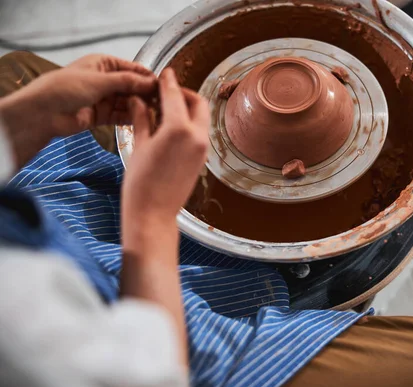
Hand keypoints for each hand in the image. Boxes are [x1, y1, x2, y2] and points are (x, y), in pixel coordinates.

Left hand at [0, 54, 156, 167]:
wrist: (43, 112)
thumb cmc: (66, 88)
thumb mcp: (100, 80)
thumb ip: (128, 82)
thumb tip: (152, 83)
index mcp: (103, 64)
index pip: (132, 68)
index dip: (147, 77)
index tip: (164, 85)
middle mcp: (105, 80)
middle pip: (132, 86)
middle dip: (146, 93)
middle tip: (163, 102)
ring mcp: (103, 99)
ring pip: (128, 102)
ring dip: (140, 106)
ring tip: (156, 112)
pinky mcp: (101, 116)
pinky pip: (121, 115)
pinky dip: (131, 117)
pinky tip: (144, 120)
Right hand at [122, 68, 208, 223]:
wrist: (153, 214)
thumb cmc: (140, 183)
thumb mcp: (138, 145)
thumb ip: (142, 118)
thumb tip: (138, 100)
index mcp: (179, 128)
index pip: (175, 95)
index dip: (168, 81)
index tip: (165, 73)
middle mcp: (197, 136)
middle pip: (197, 103)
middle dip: (183, 93)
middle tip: (166, 92)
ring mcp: (203, 148)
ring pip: (201, 117)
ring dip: (188, 108)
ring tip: (165, 110)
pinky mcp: (202, 159)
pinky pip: (200, 133)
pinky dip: (190, 124)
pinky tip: (171, 127)